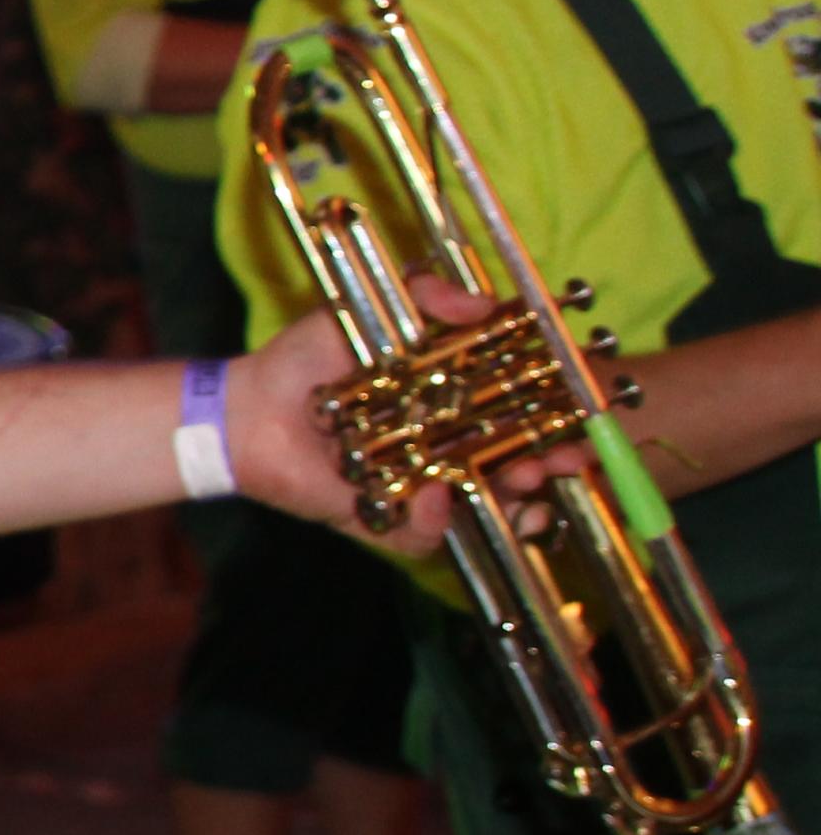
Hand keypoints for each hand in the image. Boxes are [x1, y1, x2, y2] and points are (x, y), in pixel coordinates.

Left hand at [228, 274, 563, 554]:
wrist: (251, 409)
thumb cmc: (307, 360)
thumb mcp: (370, 315)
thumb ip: (426, 298)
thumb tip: (484, 302)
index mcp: (453, 404)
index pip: (523, 416)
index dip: (559, 419)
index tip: (584, 412)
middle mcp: (446, 449)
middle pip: (519, 467)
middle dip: (551, 465)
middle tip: (565, 457)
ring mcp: (421, 489)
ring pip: (485, 507)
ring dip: (512, 498)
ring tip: (522, 481)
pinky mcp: (386, 521)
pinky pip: (425, 535)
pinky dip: (435, 522)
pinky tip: (436, 498)